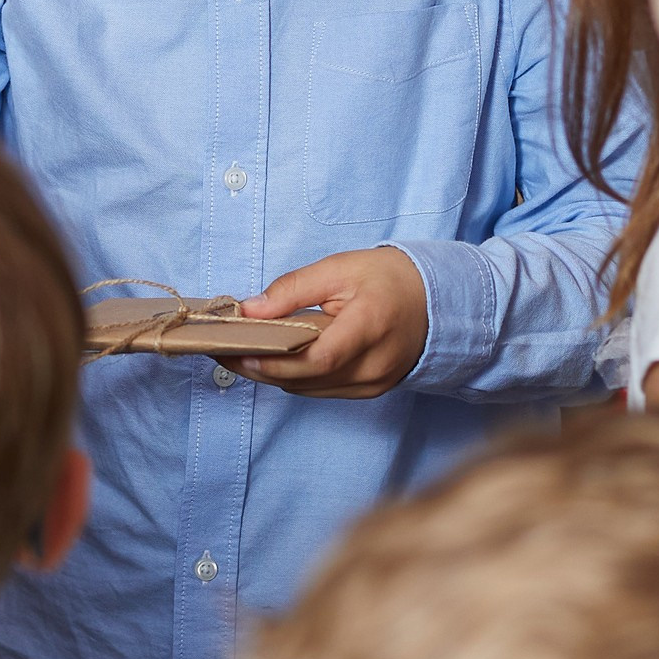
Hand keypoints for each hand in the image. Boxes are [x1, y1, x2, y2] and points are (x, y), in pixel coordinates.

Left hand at [217, 246, 429, 398]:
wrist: (437, 301)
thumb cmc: (389, 279)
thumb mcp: (340, 267)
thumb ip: (294, 288)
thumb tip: (250, 310)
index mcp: (370, 325)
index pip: (317, 358)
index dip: (273, 360)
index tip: (237, 349)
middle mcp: (375, 364)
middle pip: (307, 379)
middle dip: (259, 367)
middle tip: (221, 350)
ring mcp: (374, 383)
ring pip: (309, 390)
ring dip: (272, 375)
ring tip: (237, 353)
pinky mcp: (370, 390)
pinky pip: (322, 390)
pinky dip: (294, 378)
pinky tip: (271, 360)